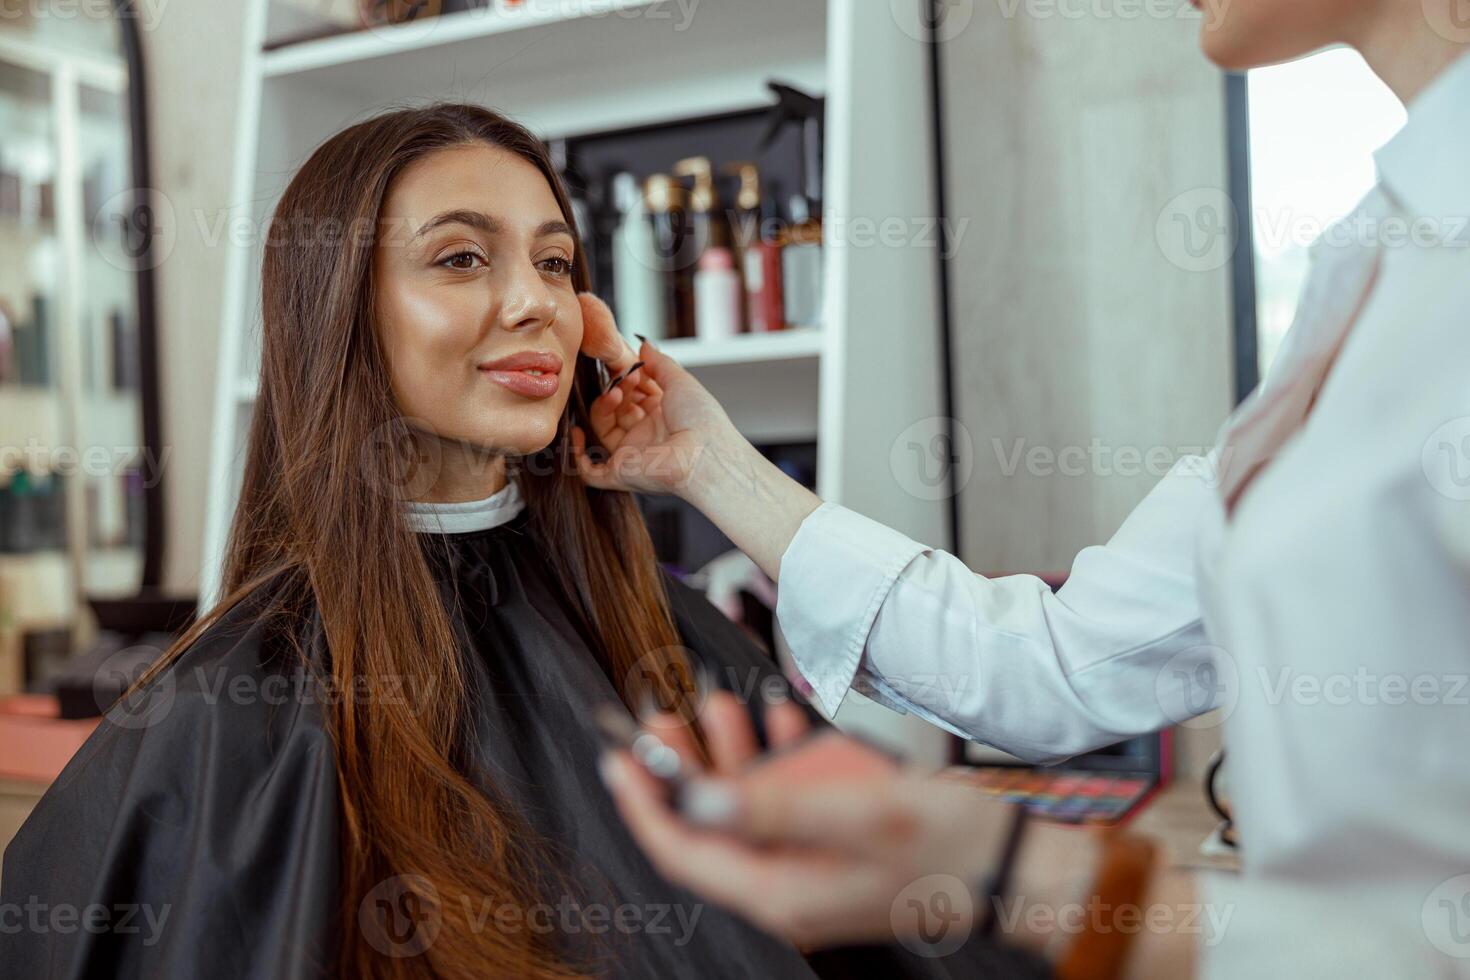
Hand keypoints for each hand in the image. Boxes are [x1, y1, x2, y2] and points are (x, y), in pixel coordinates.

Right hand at [573, 293, 741, 496]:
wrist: (705, 455)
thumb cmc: (702, 421)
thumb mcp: (680, 381)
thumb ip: (660, 362)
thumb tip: (644, 344)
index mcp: (663, 414)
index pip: (634, 392)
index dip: (626, 375)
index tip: (621, 360)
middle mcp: (647, 434)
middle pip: (617, 408)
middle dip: (615, 387)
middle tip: (620, 375)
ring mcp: (632, 454)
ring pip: (602, 429)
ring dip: (602, 407)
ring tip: (615, 393)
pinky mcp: (620, 474)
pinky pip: (590, 471)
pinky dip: (578, 453)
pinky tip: (580, 431)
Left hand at [600, 693, 1020, 951]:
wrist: (1012, 860)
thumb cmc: (947, 842)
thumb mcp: (858, 812)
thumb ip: (774, 806)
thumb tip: (697, 800)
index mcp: (780, 891)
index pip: (683, 851)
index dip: (643, 803)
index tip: (617, 757)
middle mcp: (785, 884)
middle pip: (705, 828)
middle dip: (679, 767)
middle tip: (662, 718)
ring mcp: (808, 865)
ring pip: (742, 809)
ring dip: (727, 754)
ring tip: (717, 703)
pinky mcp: (831, 845)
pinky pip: (784, 803)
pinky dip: (775, 759)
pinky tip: (779, 718)